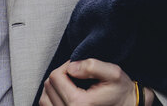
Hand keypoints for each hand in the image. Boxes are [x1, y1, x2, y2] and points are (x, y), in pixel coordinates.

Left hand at [39, 59, 154, 105]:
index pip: (56, 77)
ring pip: (45, 98)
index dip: (66, 66)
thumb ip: (92, 66)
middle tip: (76, 74)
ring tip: (69, 83)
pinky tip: (65, 92)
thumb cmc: (121, 92)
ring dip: (54, 87)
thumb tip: (71, 67)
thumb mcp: (113, 73)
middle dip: (60, 75)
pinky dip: (52, 97)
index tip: (79, 67)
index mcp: (79, 104)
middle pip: (49, 86)